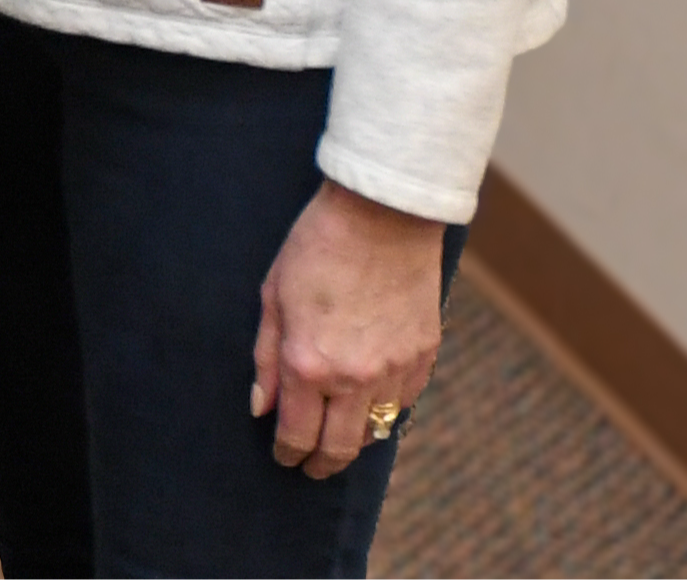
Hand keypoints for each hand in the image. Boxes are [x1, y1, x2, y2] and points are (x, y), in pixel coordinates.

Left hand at [254, 180, 446, 476]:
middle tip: (311, 467)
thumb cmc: (317, 249)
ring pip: (377, 430)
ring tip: (338, 434)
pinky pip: (404, 402)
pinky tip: (369, 401)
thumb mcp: (273, 298)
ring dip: (355, 437)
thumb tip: (261, 408)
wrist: (383, 218)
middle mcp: (356, 378)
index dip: (288, 454)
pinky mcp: (426, 358)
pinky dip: (385, 409)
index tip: (283, 458)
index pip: (298, 434)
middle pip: (341, 448)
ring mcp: (396, 370)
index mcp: (310, 364)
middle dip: (322, 464)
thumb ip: (266, 360)